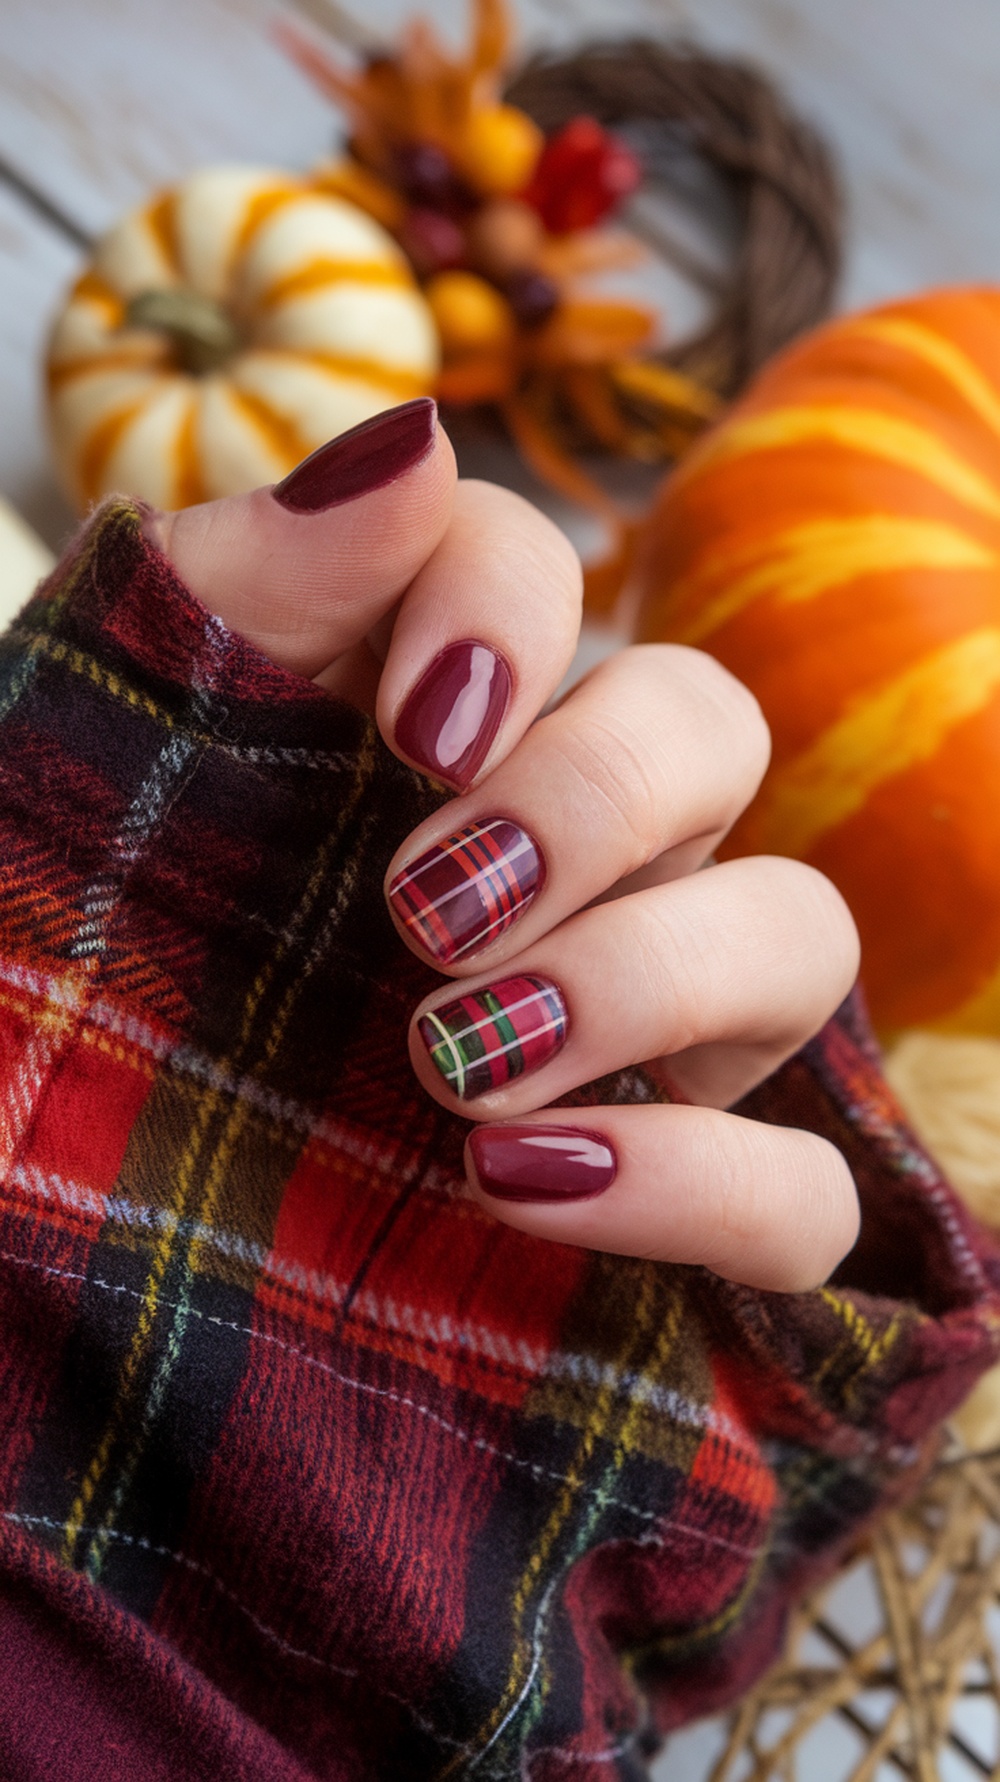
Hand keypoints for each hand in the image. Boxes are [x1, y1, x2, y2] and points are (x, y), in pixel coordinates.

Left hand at [149, 398, 860, 1292]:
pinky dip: (701, 1177)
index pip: (533, 568)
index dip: (505, 612)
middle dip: (593, 799)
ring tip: (459, 1063)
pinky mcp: (673, 1203)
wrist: (51, 1194)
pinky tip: (523, 1181)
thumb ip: (241, 600)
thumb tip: (414, 439)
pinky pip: (797, 1190)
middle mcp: (566, 852)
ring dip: (656, 974)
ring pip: (799, 933)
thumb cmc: (65, 970)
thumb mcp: (113, 772)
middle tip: (425, 912)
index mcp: (422, 721)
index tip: (414, 729)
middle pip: (708, 726)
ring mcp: (639, 1031)